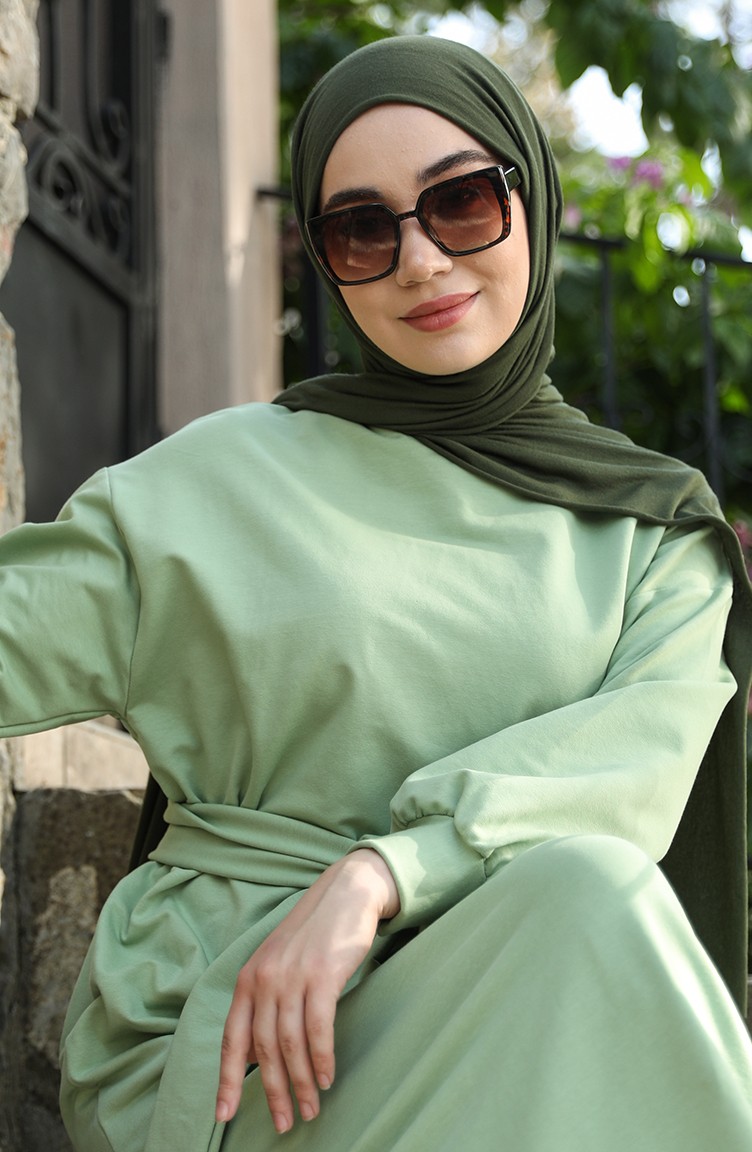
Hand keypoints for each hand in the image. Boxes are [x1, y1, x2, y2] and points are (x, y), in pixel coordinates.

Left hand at [215, 848, 399, 1133]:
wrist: (346, 892)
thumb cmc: (315, 934)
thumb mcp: (278, 963)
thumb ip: (265, 1001)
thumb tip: (258, 1053)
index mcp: (248, 978)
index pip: (232, 1038)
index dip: (227, 1078)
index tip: (224, 1113)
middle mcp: (264, 978)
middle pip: (263, 1049)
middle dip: (273, 1092)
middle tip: (284, 1123)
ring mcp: (292, 976)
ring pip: (290, 1044)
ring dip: (300, 1083)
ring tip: (311, 1108)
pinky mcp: (322, 974)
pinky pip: (318, 1028)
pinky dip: (321, 1058)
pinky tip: (325, 1077)